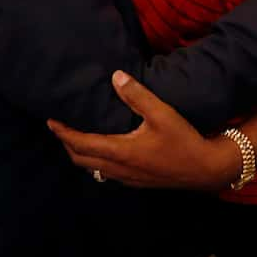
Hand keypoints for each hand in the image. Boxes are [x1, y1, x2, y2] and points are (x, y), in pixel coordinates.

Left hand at [48, 70, 238, 190]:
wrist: (205, 170)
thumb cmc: (183, 140)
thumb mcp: (162, 113)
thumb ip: (137, 95)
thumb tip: (116, 75)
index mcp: (121, 151)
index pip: (81, 143)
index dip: (63, 132)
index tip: (51, 120)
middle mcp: (119, 168)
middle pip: (81, 160)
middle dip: (67, 143)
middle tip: (59, 126)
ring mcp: (127, 178)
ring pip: (93, 168)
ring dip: (80, 153)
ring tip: (75, 135)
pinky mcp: (136, 181)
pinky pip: (105, 173)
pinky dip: (95, 161)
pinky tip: (102, 148)